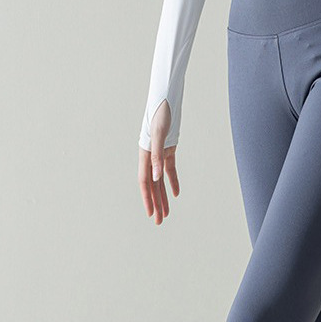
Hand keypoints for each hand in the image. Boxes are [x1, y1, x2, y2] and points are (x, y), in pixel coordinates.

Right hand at [138, 99, 179, 224]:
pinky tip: (176, 194)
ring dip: (163, 197)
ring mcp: (159, 153)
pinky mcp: (168, 149)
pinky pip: (169, 170)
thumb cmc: (161, 114)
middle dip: (156, 204)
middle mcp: (150, 156)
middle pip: (152, 185)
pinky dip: (172, 181)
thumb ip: (157, 156)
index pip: (145, 182)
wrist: (167, 99)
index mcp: (144, 154)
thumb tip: (157, 178)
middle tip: (159, 222)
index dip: (148, 199)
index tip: (151, 214)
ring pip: (160, 180)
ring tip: (167, 213)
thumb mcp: (159, 134)